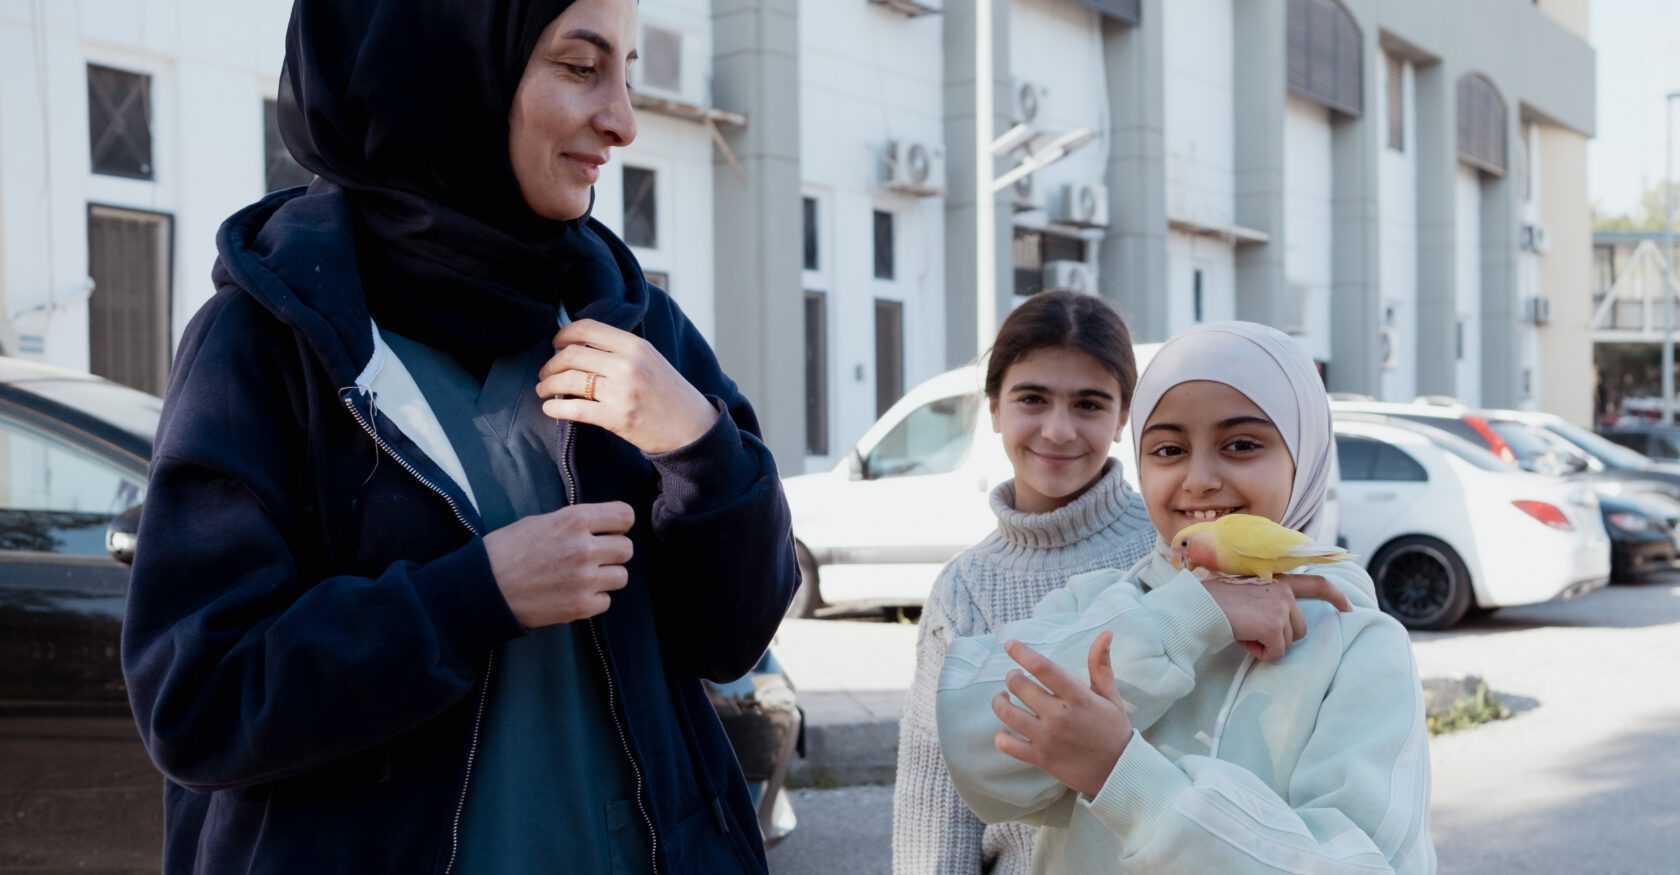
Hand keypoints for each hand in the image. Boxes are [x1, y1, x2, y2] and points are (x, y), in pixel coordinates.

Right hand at [483, 502, 634, 626]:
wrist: (482, 588)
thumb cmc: (506, 551)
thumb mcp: (540, 521)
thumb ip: (574, 523)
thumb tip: (600, 527)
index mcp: (574, 520)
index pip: (625, 515)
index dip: (619, 524)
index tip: (610, 531)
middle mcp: (584, 548)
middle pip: (627, 548)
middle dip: (612, 553)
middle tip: (592, 558)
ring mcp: (584, 579)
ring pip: (621, 576)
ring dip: (605, 577)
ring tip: (582, 578)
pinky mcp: (580, 606)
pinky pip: (606, 601)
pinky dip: (593, 600)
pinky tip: (573, 594)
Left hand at [535, 319, 719, 454]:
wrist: (693, 428)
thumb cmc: (669, 394)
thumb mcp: (650, 360)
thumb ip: (620, 350)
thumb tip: (579, 346)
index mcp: (635, 346)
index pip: (587, 329)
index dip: (563, 335)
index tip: (555, 344)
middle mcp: (628, 364)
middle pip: (572, 354)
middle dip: (551, 364)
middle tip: (545, 373)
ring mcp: (623, 391)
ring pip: (569, 380)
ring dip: (548, 385)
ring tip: (543, 390)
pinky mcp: (618, 418)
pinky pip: (576, 410)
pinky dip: (556, 409)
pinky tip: (551, 410)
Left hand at [991, 632, 1131, 798]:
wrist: (1118, 772)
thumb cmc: (1113, 730)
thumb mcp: (1110, 696)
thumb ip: (1101, 665)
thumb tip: (1106, 633)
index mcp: (1077, 697)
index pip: (1043, 667)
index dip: (1022, 652)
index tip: (1010, 644)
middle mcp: (1059, 715)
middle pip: (1019, 686)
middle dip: (1012, 677)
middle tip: (1014, 677)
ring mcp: (1047, 738)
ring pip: (1007, 713)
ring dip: (1000, 702)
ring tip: (1003, 698)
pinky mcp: (1040, 758)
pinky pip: (1007, 745)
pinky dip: (1001, 737)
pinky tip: (1007, 730)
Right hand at [1202, 573, 1352, 660]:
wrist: (1201, 607)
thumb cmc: (1217, 604)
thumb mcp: (1248, 595)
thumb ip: (1269, 601)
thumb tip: (1279, 624)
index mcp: (1277, 580)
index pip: (1316, 584)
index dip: (1335, 596)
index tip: (1349, 608)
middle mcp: (1284, 590)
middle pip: (1299, 628)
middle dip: (1278, 636)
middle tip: (1250, 628)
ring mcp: (1281, 606)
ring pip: (1289, 641)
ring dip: (1268, 644)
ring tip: (1245, 631)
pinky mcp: (1275, 624)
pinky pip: (1277, 652)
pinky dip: (1261, 652)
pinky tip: (1244, 638)